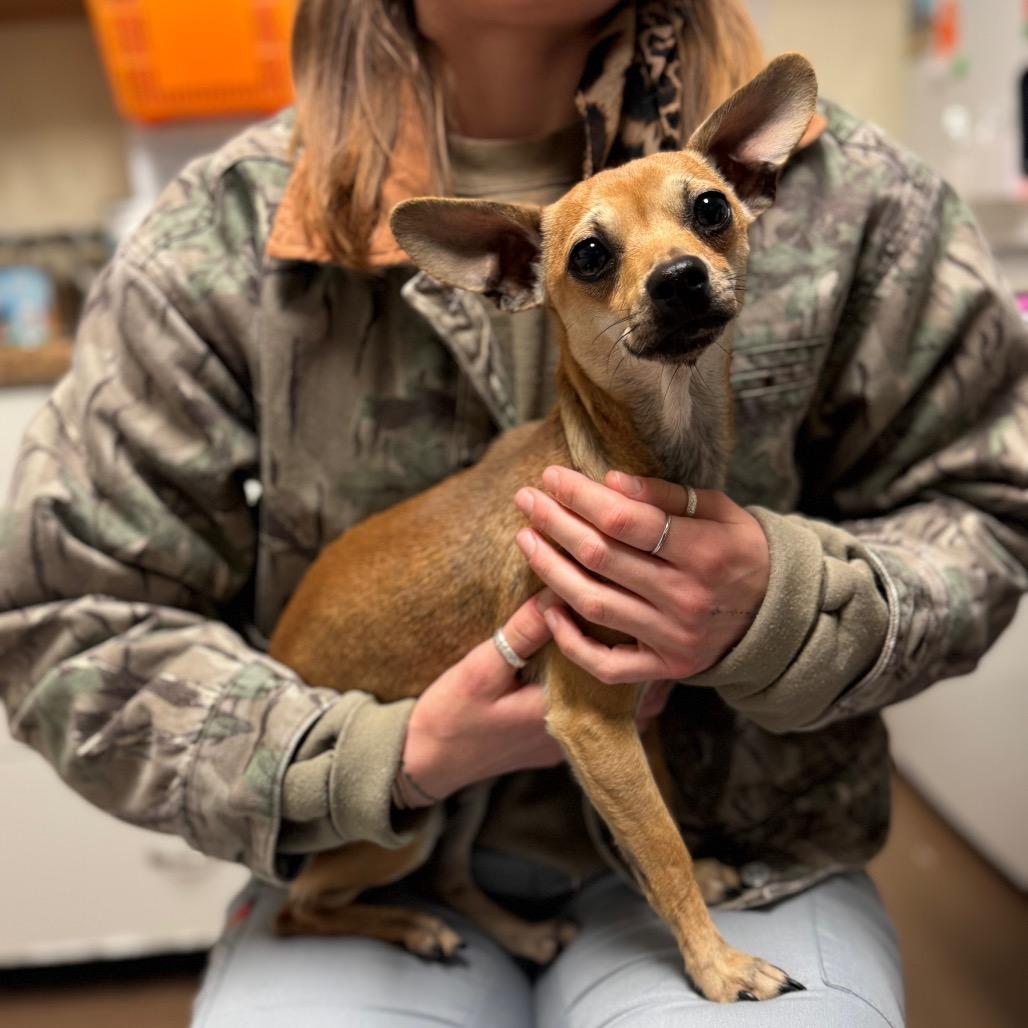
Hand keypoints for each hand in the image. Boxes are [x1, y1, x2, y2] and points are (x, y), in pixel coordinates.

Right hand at [401, 592, 671, 803]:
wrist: (427, 762)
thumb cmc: (452, 716)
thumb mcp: (481, 669)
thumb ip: (522, 634)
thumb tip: (557, 591)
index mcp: (565, 714)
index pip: (623, 680)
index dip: (638, 645)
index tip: (641, 609)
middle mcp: (577, 734)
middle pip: (635, 697)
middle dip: (644, 658)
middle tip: (647, 614)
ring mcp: (570, 741)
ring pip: (622, 708)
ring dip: (628, 673)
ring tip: (630, 631)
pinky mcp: (559, 740)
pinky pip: (600, 713)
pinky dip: (607, 686)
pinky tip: (598, 656)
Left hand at [513, 467, 769, 683]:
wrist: (777, 616)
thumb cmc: (740, 551)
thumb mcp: (719, 511)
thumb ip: (666, 496)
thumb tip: (609, 482)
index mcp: (703, 550)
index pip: (624, 519)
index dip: (579, 495)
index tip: (551, 476)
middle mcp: (685, 597)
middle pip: (600, 556)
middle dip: (554, 522)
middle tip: (525, 499)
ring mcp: (673, 637)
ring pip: (592, 603)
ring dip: (549, 568)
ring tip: (526, 538)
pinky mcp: (664, 668)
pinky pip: (605, 663)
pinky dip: (570, 640)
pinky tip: (547, 608)